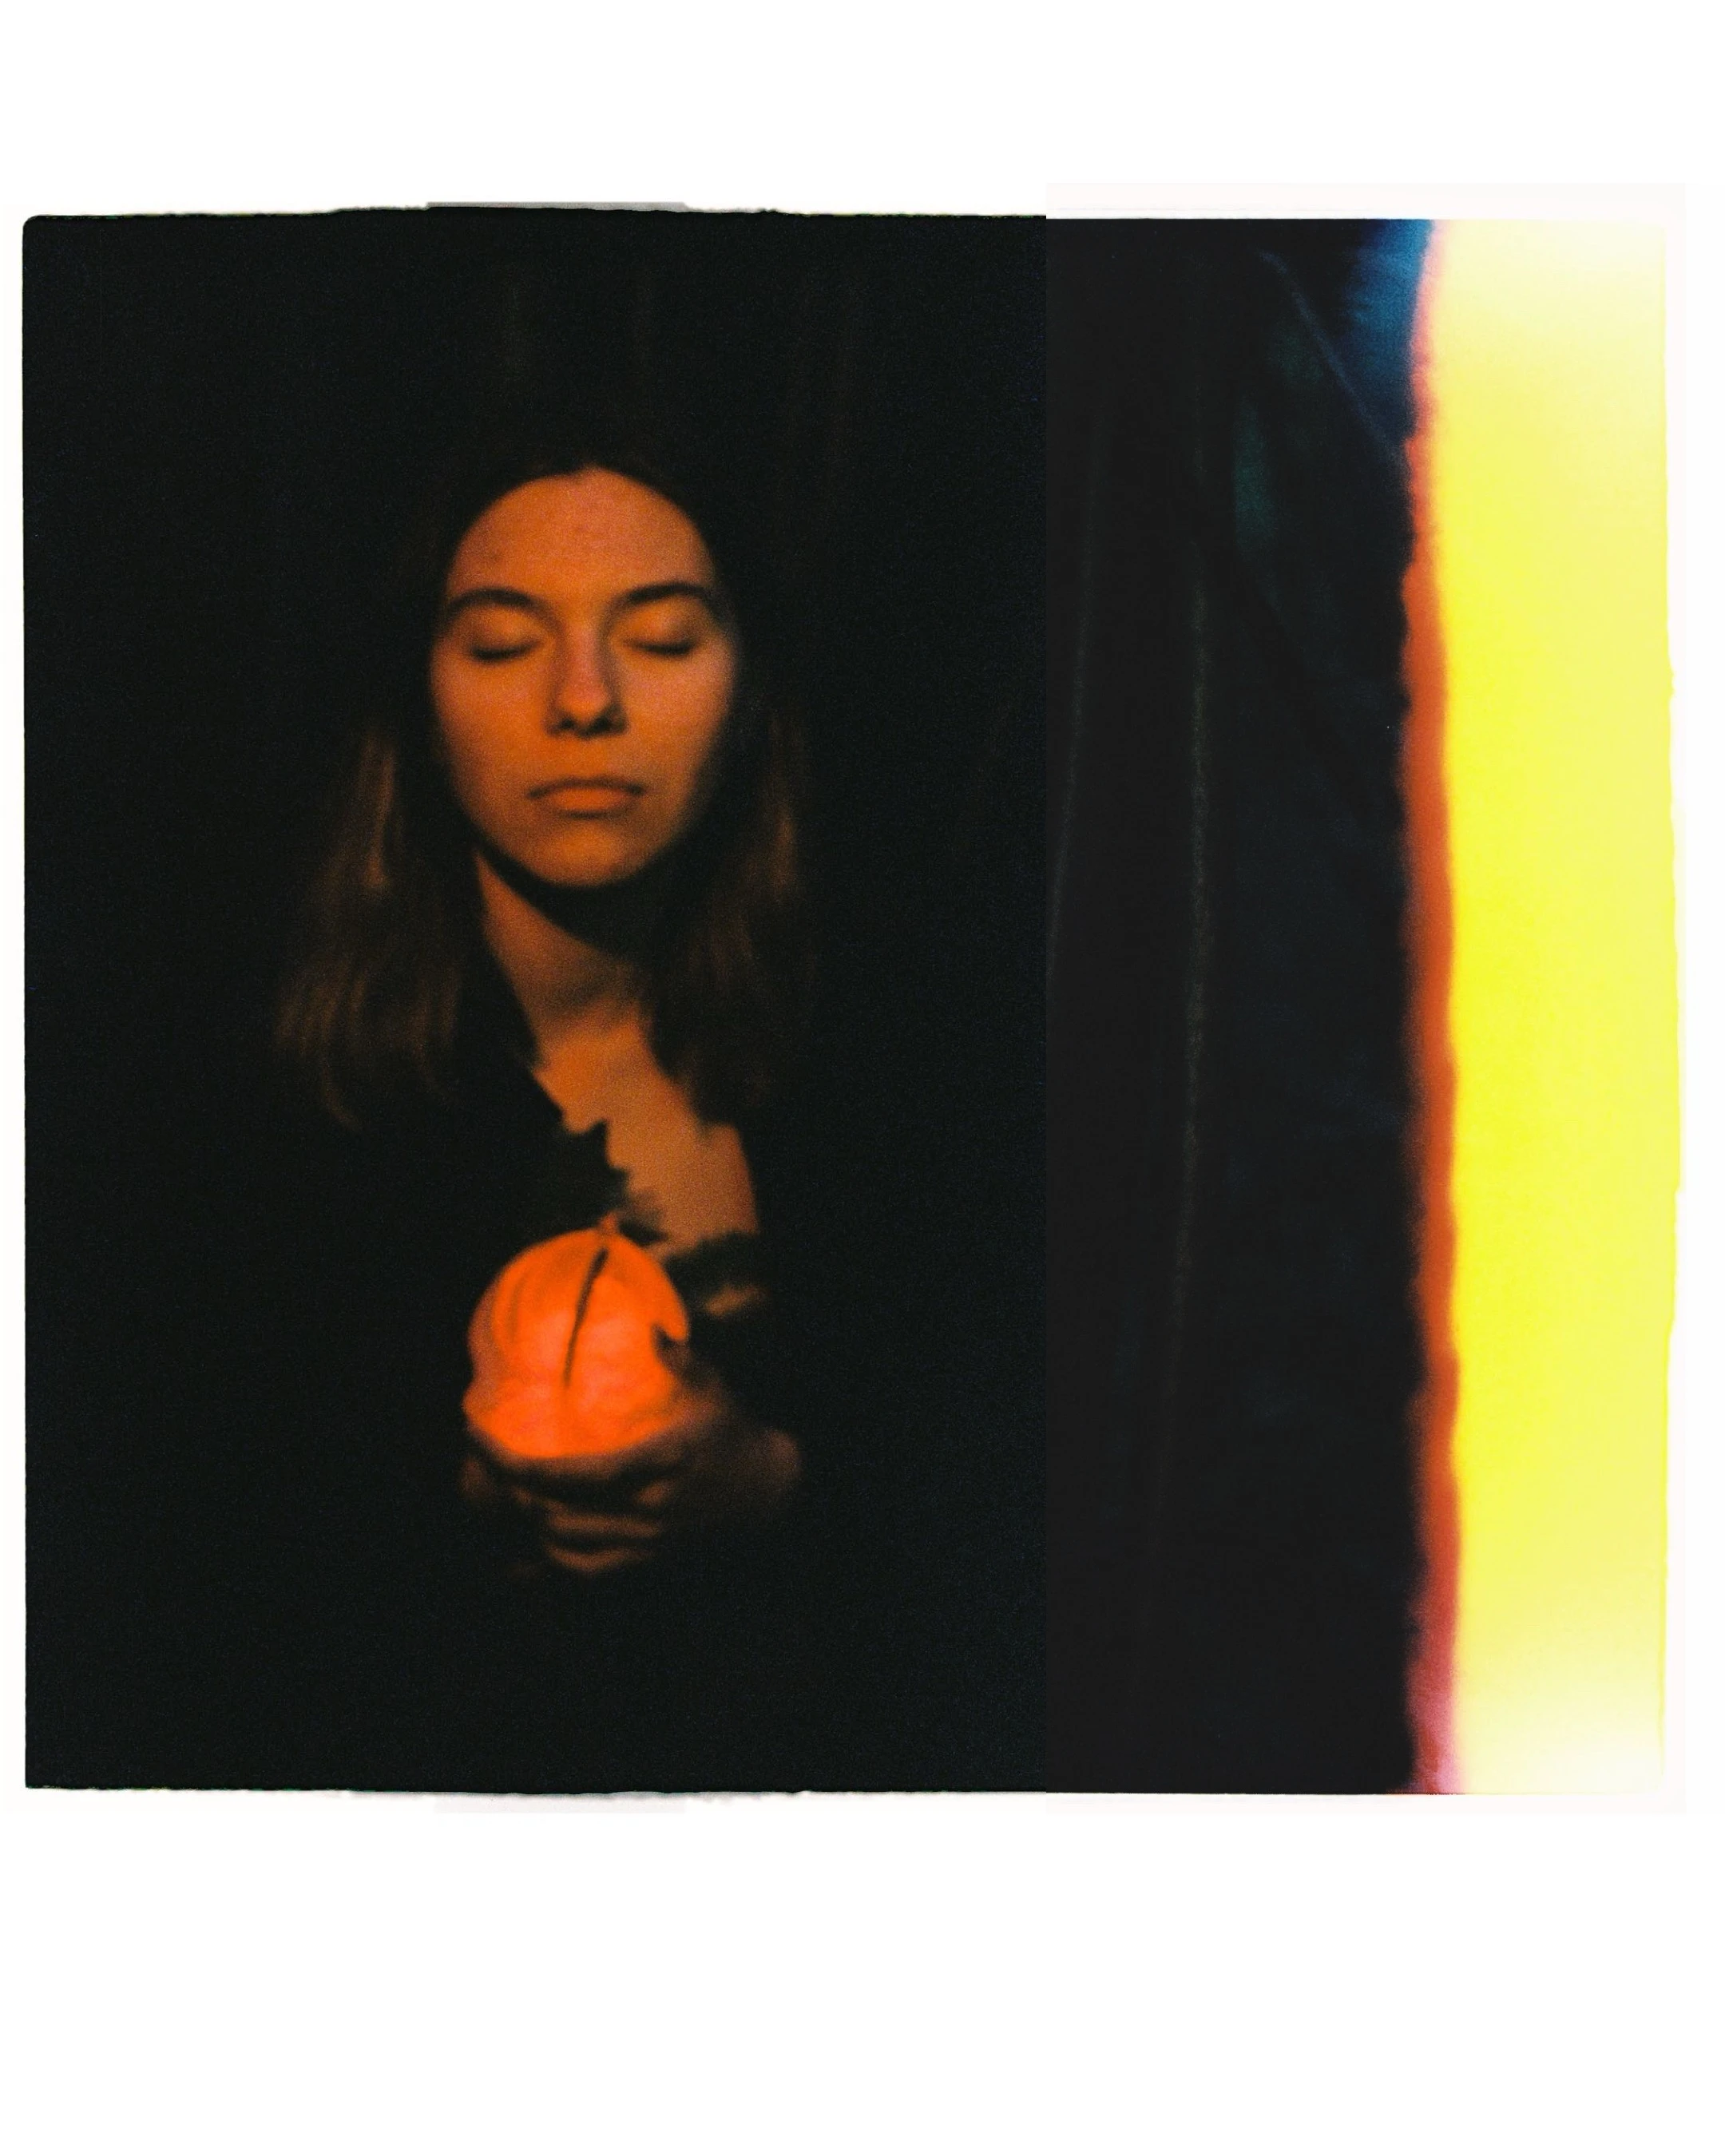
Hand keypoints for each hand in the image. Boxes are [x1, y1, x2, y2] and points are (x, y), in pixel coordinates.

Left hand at [460, 1332, 798, 1579]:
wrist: (771, 1494)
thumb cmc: (735, 1436)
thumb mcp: (715, 1390)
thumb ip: (681, 1360)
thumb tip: (650, 1328)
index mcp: (653, 1465)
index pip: (567, 1475)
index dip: (512, 1463)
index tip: (476, 1435)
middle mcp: (643, 1510)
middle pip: (553, 1515)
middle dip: (510, 1490)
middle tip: (487, 1459)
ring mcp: (644, 1543)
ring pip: (563, 1547)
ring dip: (529, 1521)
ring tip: (511, 1491)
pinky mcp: (647, 1561)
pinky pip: (587, 1571)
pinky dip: (554, 1555)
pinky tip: (541, 1533)